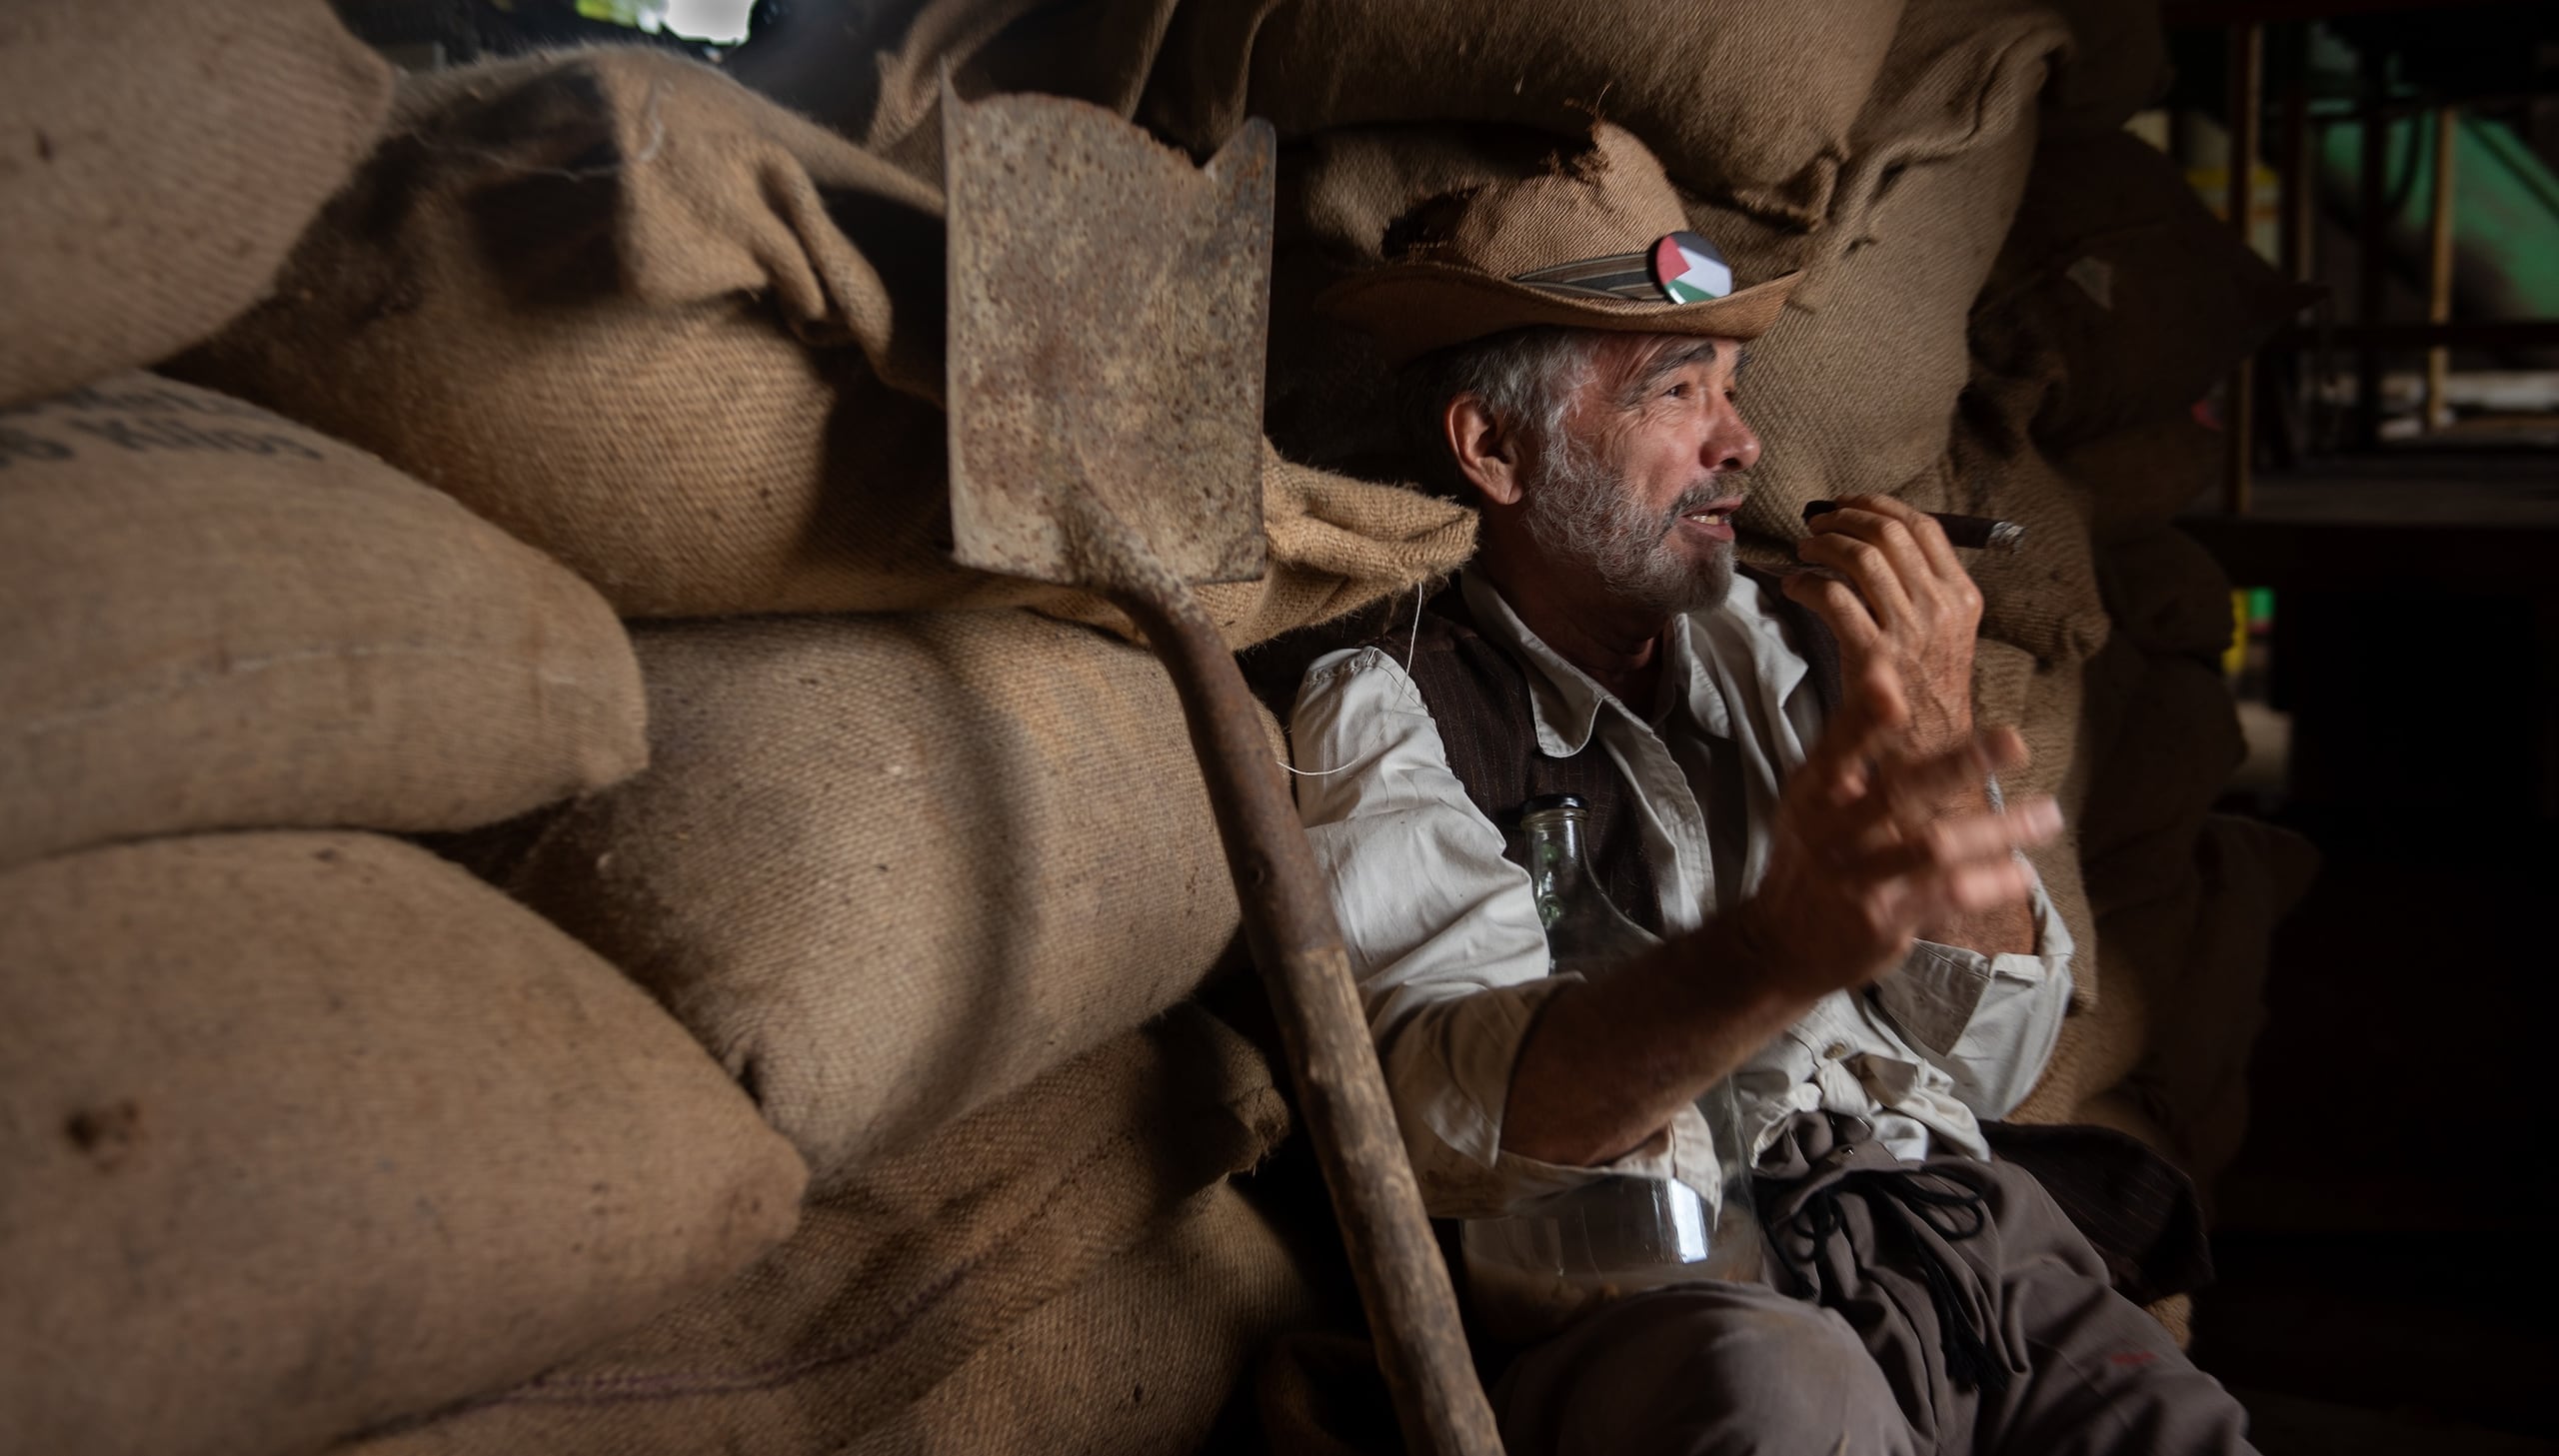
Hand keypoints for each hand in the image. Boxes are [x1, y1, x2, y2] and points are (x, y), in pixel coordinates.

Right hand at [1727, 658, 2059, 1000]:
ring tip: (2048, 815)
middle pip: (1898, 792)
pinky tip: (2021, 873)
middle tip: (2014, 741)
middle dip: (1958, 764)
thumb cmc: (1809, 857)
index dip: (1862, 718)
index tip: (1893, 689)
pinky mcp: (1881, 920)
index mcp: (1814, 793)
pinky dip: (1986, 885)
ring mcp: (1857, 879)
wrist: (1777, 945)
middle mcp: (1832, 832)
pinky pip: (1944, 898)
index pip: (1837, 747)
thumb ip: (1848, 741)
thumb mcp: (1811, 798)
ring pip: (1933, 847)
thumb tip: (1884, 673)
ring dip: (1996, 830)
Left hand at [1783, 494, 1984, 764]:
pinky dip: (1805, 582)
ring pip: (1860, 558)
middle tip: (1817, 521)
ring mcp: (1908, 631)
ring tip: (1804, 548)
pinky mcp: (1872, 655)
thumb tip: (1883, 542)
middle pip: (1889, 534)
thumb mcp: (1949, 633)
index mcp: (1962, 595)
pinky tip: (1793, 585)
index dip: (1880, 506)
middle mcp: (1940, 607)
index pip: (1923, 527)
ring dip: (1823, 544)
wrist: (1932, 750)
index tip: (1850, 504)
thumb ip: (1926, 589)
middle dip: (1845, 518)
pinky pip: (1832, 596)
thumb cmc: (1928, 690)